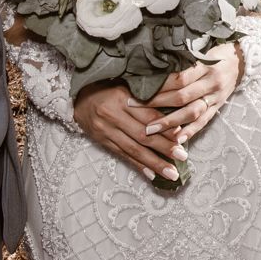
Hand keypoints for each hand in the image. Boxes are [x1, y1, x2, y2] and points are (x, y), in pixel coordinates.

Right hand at [71, 82, 189, 183]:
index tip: (181, 135)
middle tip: (183, 156)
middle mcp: (113, 115)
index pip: (148, 114)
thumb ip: (146, 93)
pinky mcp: (102, 141)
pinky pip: (122, 156)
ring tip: (171, 173)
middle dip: (164, 148)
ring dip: (154, 163)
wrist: (77, 97)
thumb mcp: (126, 83)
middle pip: (143, 135)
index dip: (165, 126)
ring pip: (134, 149)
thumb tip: (174, 103)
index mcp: (122, 96)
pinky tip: (151, 175)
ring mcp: (106, 130)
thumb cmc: (107, 87)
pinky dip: (138, 166)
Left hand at [142, 46, 243, 145]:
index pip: (179, 78)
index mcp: (205, 65)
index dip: (158, 85)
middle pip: (182, 96)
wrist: (241, 60)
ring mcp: (215, 97)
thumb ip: (180, 59)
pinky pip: (204, 121)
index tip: (138, 89)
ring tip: (150, 130)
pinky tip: (177, 140)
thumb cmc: (215, 53)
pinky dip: (190, 131)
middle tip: (134, 109)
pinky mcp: (218, 107)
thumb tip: (152, 67)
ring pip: (192, 112)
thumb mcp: (200, 50)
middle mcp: (211, 82)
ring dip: (170, 122)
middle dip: (156, 104)